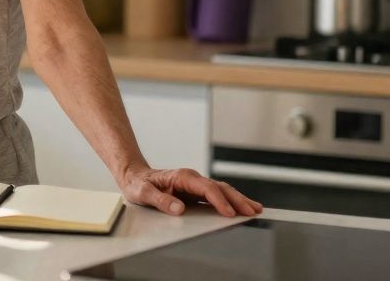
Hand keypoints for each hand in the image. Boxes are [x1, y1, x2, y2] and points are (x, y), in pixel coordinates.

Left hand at [118, 165, 262, 217]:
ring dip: (238, 199)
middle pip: (219, 187)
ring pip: (222, 190)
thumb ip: (160, 200)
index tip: (229, 213)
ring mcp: (195, 184)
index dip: (219, 201)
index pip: (206, 188)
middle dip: (237, 199)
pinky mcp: (196, 191)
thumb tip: (179, 209)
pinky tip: (242, 207)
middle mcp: (191, 178)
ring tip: (255, 209)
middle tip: (252, 211)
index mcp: (182, 177)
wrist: (134, 176)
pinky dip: (231, 201)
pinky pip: (217, 195)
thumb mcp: (143, 192)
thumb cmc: (138, 184)